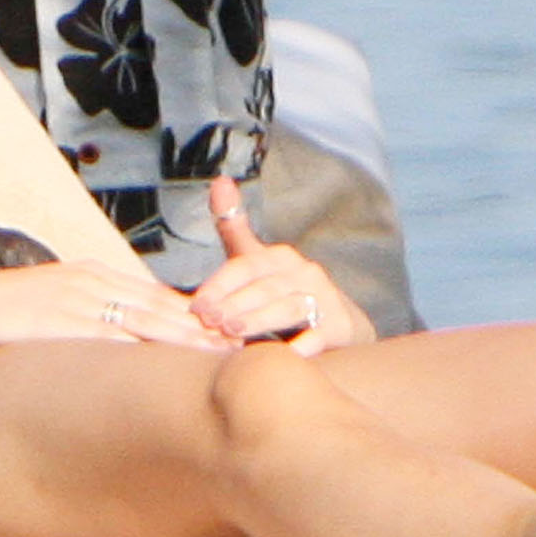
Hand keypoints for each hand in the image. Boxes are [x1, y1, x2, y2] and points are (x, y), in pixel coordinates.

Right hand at [0, 258, 229, 355]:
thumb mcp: (49, 311)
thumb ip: (81, 322)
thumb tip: (108, 348)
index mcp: (92, 275)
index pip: (154, 296)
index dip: (194, 315)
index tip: (228, 333)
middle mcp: (93, 281)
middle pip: (162, 303)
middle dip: (206, 324)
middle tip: (247, 343)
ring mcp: (81, 298)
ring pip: (149, 317)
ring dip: (190, 337)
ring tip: (226, 354)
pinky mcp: (66, 319)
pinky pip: (118, 336)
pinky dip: (152, 349)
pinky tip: (175, 366)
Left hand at [189, 175, 373, 354]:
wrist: (339, 324)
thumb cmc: (284, 293)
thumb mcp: (258, 261)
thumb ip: (235, 226)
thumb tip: (219, 180)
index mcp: (280, 257)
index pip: (245, 266)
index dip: (219, 285)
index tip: (196, 306)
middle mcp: (304, 272)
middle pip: (263, 288)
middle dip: (234, 305)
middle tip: (209, 322)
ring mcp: (325, 299)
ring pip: (288, 308)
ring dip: (259, 321)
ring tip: (233, 333)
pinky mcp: (338, 327)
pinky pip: (317, 337)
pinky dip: (299, 346)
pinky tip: (279, 356)